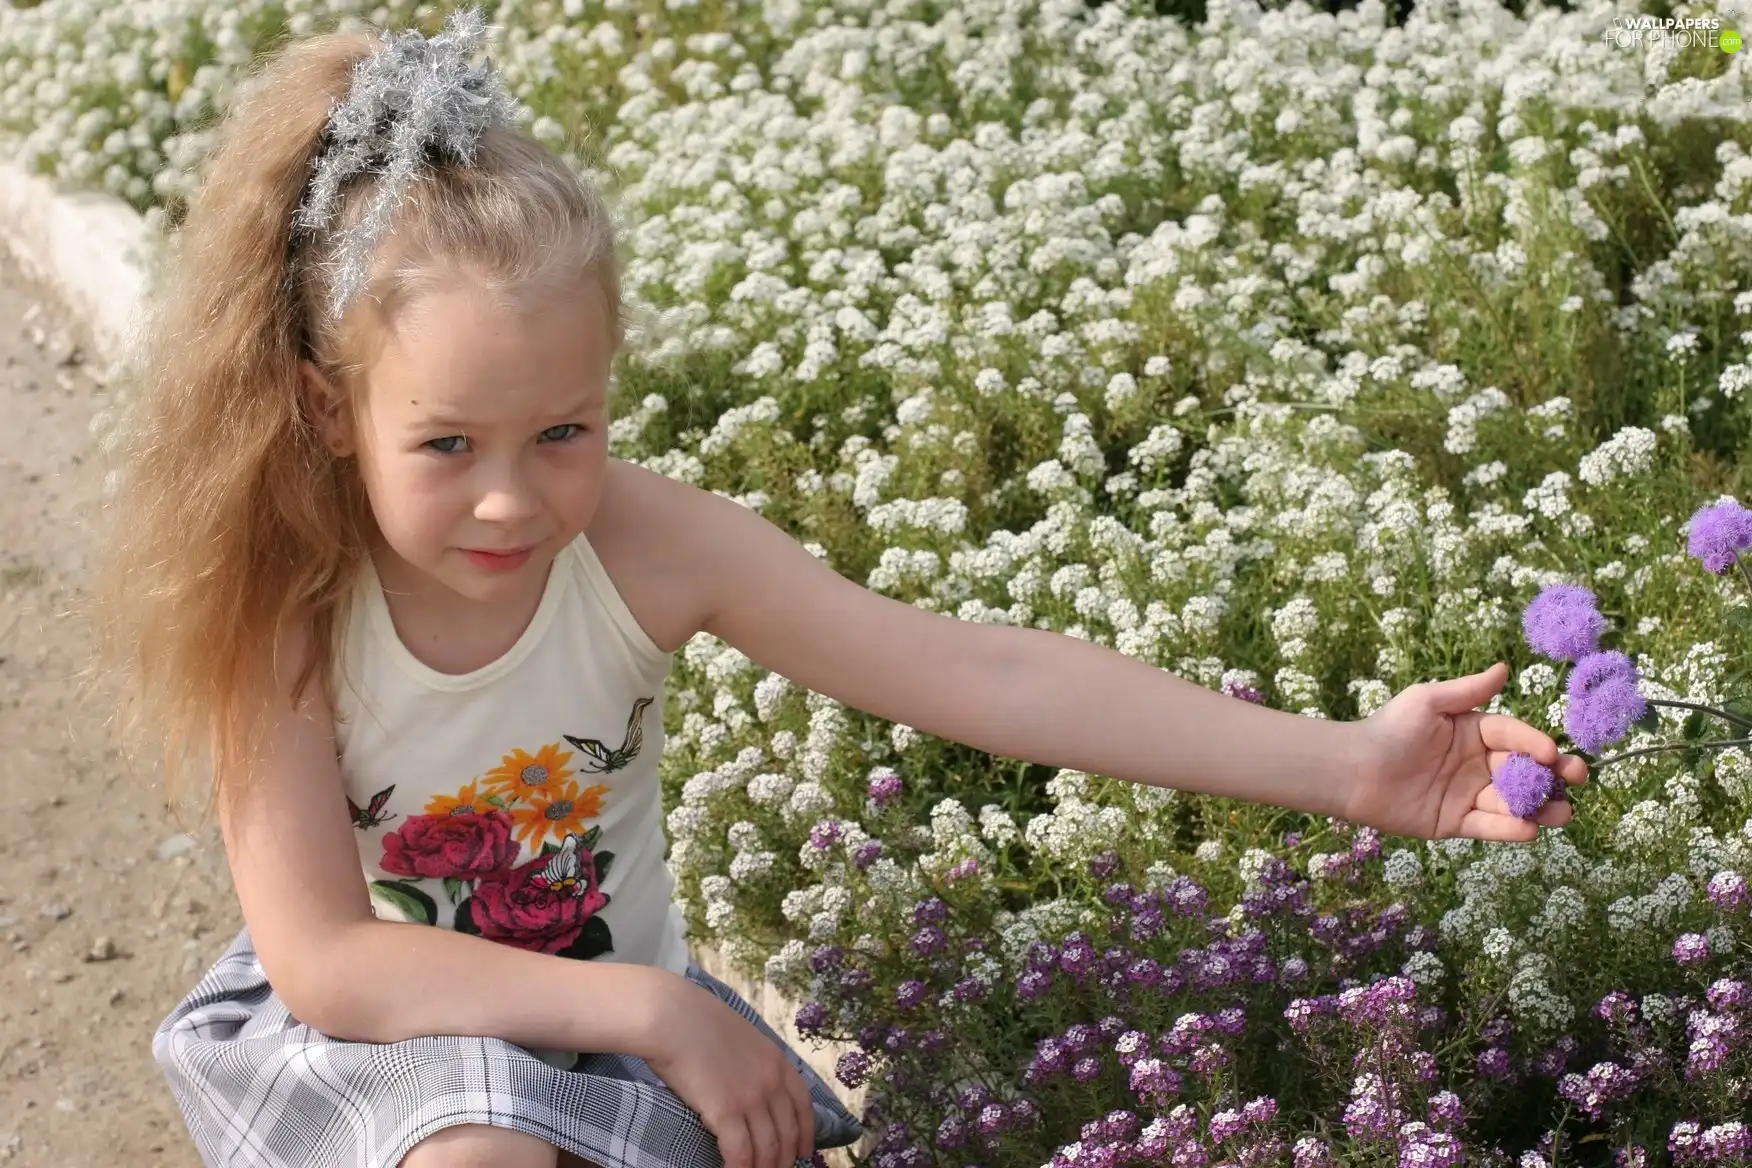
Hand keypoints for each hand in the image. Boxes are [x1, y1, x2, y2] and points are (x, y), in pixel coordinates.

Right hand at [642, 974, 816, 1167]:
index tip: (804, 1151)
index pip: (803, 1106)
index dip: (806, 1133)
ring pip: (767, 1149)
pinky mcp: (726, 1112)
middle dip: (784, 1159)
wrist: (673, 1017)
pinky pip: (741, 1153)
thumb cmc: (697, 1022)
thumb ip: (753, 1061)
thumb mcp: (742, 1036)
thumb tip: (749, 1083)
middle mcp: (771, 1082)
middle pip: (787, 1133)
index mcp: (777, 1061)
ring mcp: (751, 1098)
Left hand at [1345, 662, 1589, 841]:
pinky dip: (1510, 829)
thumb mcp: (1428, 702)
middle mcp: (1476, 763)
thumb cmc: (1388, 729)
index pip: (1513, 736)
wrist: (1351, 770)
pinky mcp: (1455, 822)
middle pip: (1524, 770)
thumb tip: (1504, 668)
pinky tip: (1528, 829)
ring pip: (1514, 802)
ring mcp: (1468, 794)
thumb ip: (1468, 690)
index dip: (1534, 743)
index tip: (1550, 752)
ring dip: (1541, 807)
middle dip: (1554, 775)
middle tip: (1577, 777)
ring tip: (1562, 812)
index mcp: (1473, 732)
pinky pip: (1489, 827)